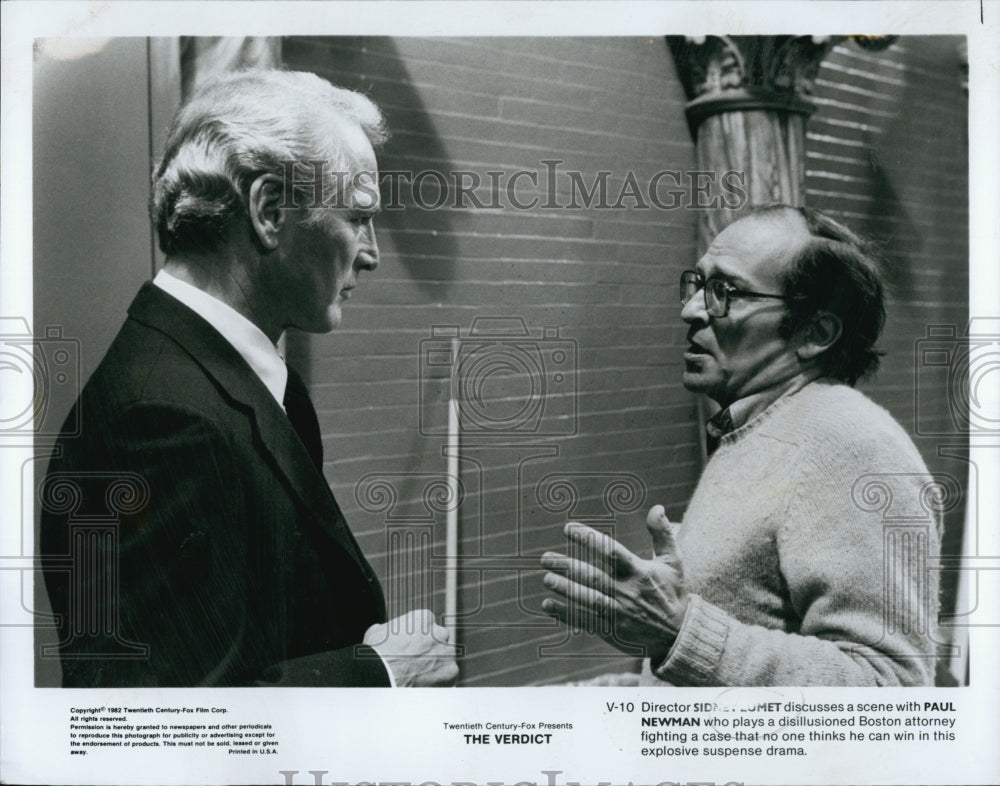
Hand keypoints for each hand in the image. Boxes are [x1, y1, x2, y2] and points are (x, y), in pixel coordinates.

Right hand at [364, 609, 457, 686]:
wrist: (381, 675)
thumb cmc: (376, 654)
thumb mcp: (377, 633)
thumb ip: (386, 628)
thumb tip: (381, 629)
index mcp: (424, 618)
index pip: (428, 627)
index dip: (419, 639)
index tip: (412, 650)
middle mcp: (439, 631)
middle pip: (440, 641)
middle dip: (431, 652)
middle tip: (417, 665)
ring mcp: (447, 651)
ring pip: (446, 659)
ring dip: (437, 667)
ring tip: (420, 677)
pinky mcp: (451, 671)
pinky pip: (448, 677)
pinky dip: (439, 683)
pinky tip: (425, 687)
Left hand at [540, 505, 688, 659]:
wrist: (678, 636)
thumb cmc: (672, 592)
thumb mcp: (673, 562)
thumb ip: (663, 533)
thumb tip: (657, 507)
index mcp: (639, 572)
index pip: (611, 551)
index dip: (589, 539)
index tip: (568, 528)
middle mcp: (627, 593)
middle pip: (593, 577)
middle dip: (568, 567)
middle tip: (545, 558)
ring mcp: (618, 613)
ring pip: (587, 600)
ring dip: (565, 589)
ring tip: (546, 578)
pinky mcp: (612, 631)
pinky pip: (584, 621)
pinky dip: (564, 614)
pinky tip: (547, 605)